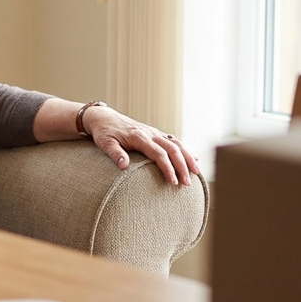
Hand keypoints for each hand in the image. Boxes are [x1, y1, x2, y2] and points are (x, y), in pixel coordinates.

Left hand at [81, 105, 201, 185]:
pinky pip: (174, 141)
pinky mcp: (155, 134)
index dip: (168, 168)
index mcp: (139, 136)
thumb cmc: (103, 132)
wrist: (104, 117)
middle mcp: (150, 133)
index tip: (174, 182)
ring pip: (177, 144)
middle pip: (172, 149)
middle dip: (182, 166)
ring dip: (188, 158)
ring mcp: (154, 132)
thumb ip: (114, 153)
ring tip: (197, 174)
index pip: (159, 154)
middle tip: (187, 184)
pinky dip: (185, 150)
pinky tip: (194, 159)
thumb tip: (123, 166)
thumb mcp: (104, 142)